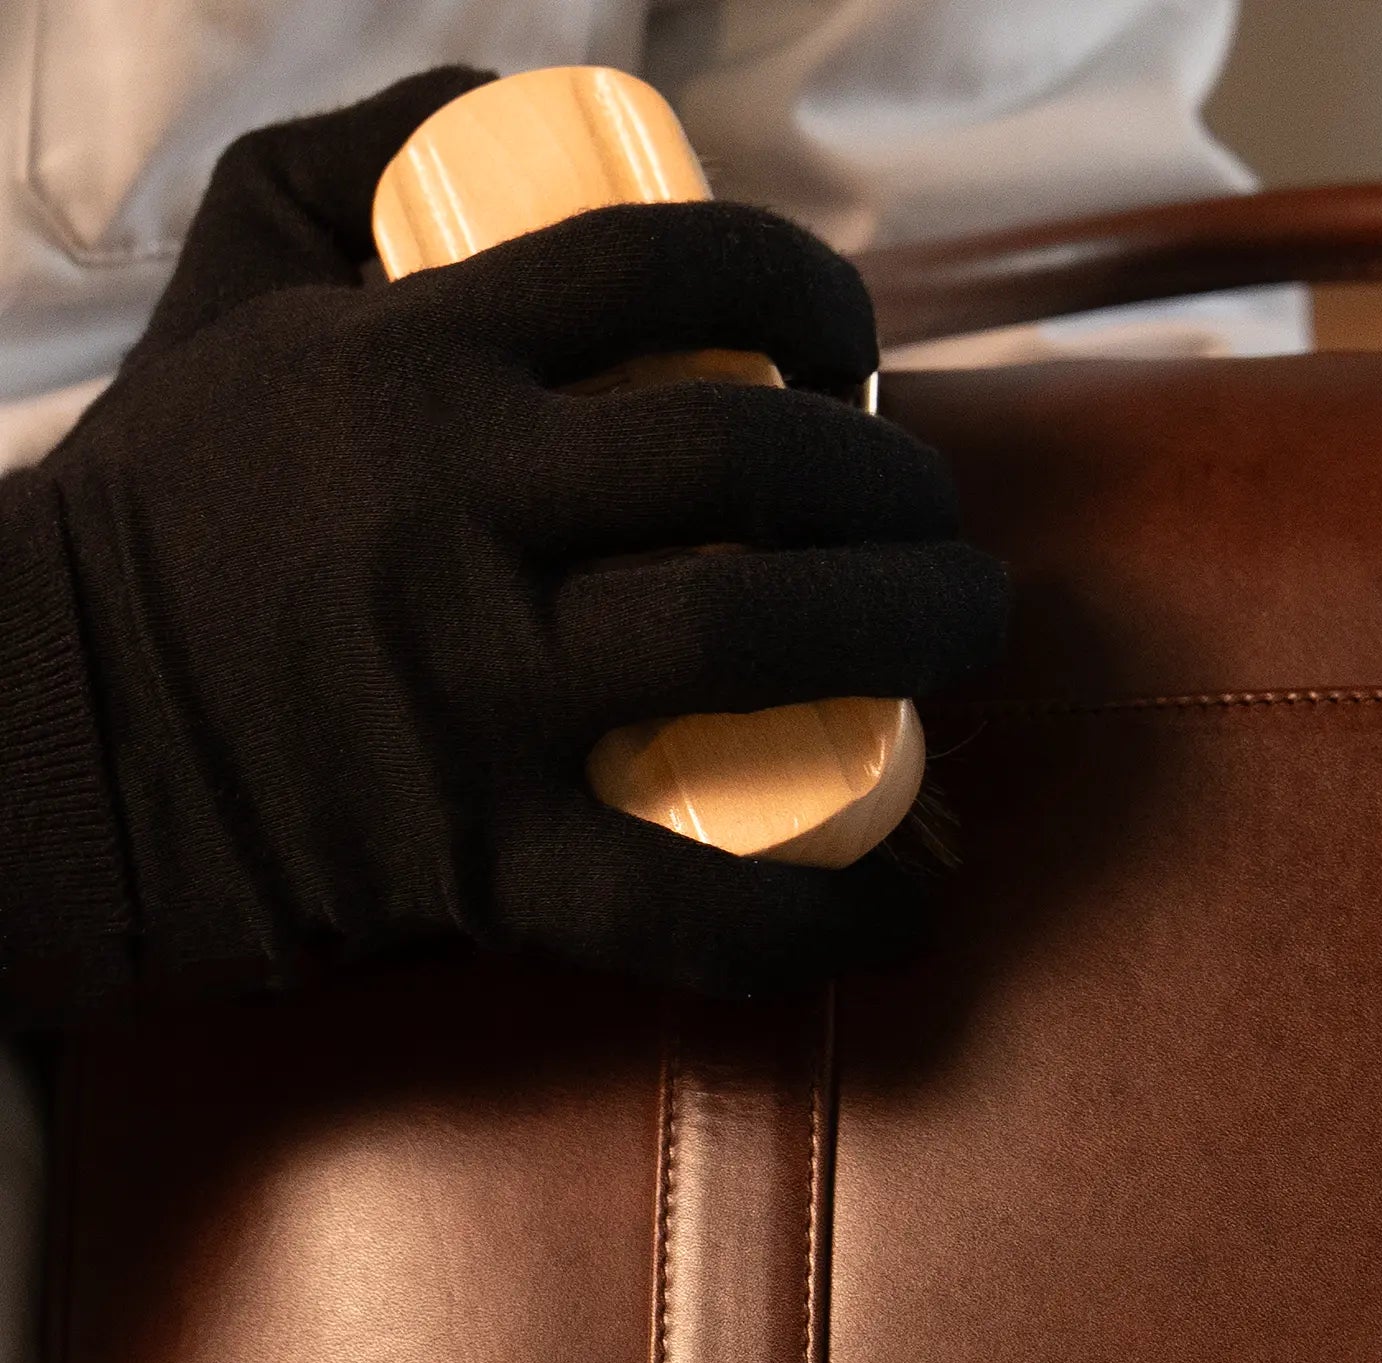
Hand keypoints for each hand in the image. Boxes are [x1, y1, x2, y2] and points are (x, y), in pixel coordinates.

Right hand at [0, 69, 1005, 1019]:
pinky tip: (911, 901)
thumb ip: (358, 160)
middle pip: (745, 467)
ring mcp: (466, 696)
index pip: (665, 271)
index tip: (857, 355)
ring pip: (743, 640)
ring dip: (908, 632)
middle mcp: (449, 516)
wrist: (49, 730)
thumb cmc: (180, 513)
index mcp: (410, 368)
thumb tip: (522, 100)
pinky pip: (680, 900)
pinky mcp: (473, 860)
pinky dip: (822, 914)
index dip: (809, 293)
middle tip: (943, 524)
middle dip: (901, 486)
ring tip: (962, 632)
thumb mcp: (235, 288)